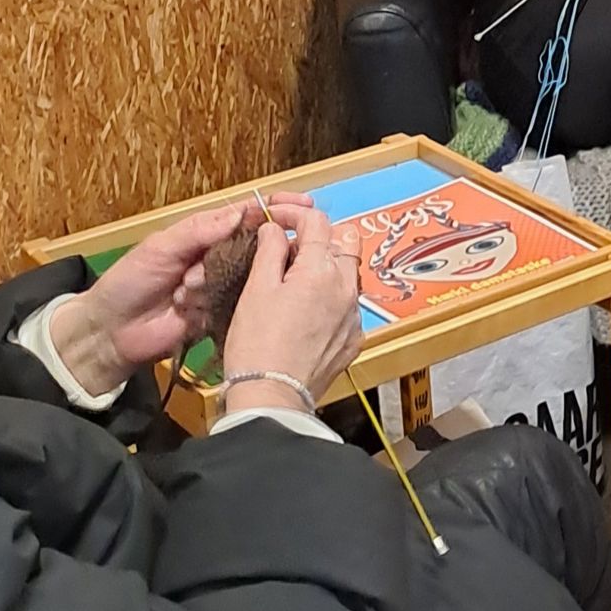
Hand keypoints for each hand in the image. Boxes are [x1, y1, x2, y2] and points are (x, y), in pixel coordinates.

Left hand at [50, 194, 318, 391]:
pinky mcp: (222, 315)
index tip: (305, 205)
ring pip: (247, 277)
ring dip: (218, 283)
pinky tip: (193, 310)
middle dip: (245, 252)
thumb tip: (244, 211)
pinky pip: (238, 305)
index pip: (249, 213)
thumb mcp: (160, 247)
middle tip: (217, 266)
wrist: (109, 333)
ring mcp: (223, 287)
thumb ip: (201, 230)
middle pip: (257, 245)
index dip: (277, 208)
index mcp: (206, 233)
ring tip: (185, 292)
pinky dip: (218, 306)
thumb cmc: (130, 281)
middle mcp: (220, 257)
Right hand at [220, 205, 363, 413]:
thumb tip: (275, 229)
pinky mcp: (353, 337)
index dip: (293, 213)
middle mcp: (347, 288)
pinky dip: (331, 298)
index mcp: (322, 271)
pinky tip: (307, 310)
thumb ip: (270, 251)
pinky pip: (348, 304)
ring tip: (294, 280)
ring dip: (326, 267)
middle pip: (342, 242)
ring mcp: (354, 314)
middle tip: (288, 248)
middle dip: (317, 237)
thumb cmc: (257, 346)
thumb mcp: (256, 290)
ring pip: (348, 273)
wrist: (272, 396)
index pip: (317, 222)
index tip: (276, 217)